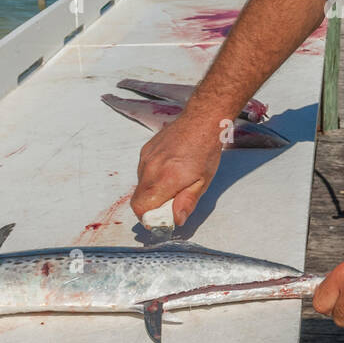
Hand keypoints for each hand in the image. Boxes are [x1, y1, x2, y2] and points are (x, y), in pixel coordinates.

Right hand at [130, 109, 223, 225]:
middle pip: (138, 199)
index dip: (149, 218)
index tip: (161, 219)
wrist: (200, 122)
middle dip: (151, 207)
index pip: (141, 208)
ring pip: (140, 186)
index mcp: (165, 179)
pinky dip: (152, 177)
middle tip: (169, 204)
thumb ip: (187, 202)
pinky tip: (169, 169)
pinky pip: (143, 172)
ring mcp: (145, 158)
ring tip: (173, 183)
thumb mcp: (203, 181)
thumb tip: (176, 220)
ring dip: (152, 191)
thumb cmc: (205, 152)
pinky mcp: (145, 151)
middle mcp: (150, 169)